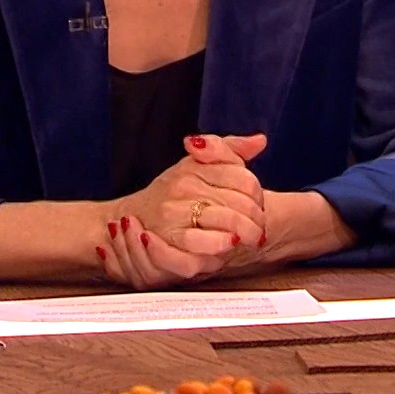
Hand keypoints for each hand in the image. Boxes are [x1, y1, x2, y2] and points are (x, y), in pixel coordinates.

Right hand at [97, 133, 267, 287]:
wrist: (134, 216)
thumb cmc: (173, 191)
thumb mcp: (198, 163)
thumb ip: (229, 150)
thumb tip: (260, 141)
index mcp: (195, 167)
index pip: (244, 179)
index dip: (258, 196)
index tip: (258, 206)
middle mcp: (183, 187)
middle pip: (239, 206)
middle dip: (255, 221)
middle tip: (258, 230)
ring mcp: (174, 214)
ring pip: (225, 226)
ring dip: (242, 236)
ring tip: (247, 240)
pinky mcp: (166, 240)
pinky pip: (201, 250)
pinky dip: (216, 252)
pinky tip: (223, 251)